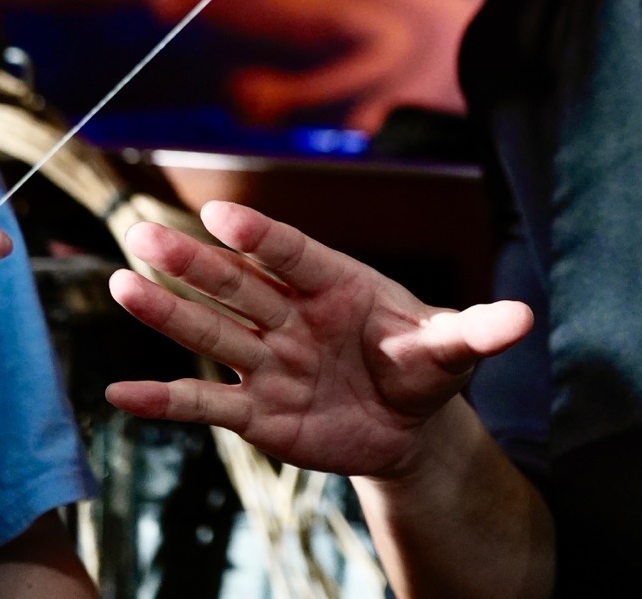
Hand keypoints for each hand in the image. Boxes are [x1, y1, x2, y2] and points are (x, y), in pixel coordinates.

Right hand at [104, 202, 532, 478]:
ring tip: (120, 285)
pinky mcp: (256, 413)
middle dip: (191, 260)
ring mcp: (267, 361)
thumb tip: (524, 318)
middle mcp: (289, 314)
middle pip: (234, 283)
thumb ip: (476, 331)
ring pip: (210, 333)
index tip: (224, 214)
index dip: (259, 233)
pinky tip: (117, 396)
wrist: (406, 426)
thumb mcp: (451, 348)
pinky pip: (203, 407)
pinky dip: (161, 402)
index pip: (291, 252)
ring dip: (164, 312)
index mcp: (333, 281)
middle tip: (143, 233)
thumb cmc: (422, 364)